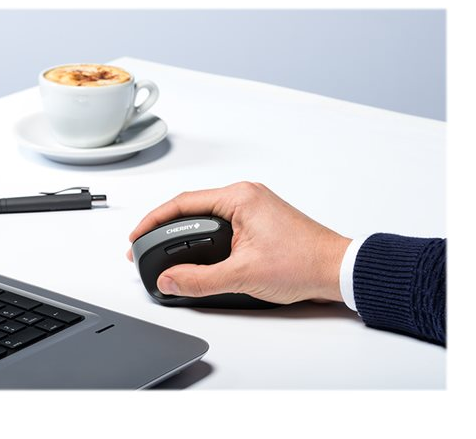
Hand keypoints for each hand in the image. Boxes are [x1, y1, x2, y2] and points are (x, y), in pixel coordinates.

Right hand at [127, 181, 350, 303]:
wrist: (337, 269)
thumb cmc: (303, 263)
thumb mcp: (243, 274)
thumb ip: (199, 280)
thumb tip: (169, 280)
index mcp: (239, 198)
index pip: (183, 203)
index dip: (154, 221)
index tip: (137, 236)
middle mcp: (246, 196)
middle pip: (191, 207)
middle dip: (165, 228)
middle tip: (146, 247)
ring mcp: (254, 207)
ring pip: (206, 216)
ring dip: (185, 232)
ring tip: (166, 250)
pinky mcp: (259, 220)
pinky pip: (221, 223)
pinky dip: (203, 236)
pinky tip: (196, 252)